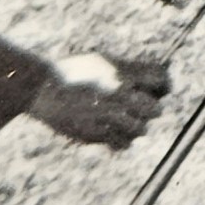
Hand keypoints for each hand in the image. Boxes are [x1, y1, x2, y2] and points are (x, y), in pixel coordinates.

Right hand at [29, 52, 167, 147]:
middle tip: (143, 106)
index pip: (160, 79)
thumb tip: (156, 77)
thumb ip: (130, 68)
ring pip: (140, 129)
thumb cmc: (74, 72)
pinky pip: (122, 143)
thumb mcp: (103, 61)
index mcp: (121, 72)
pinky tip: (113, 130)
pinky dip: (122, 139)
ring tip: (125, 118)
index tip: (159, 87)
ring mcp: (106, 116)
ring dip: (137, 125)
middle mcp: (117, 94)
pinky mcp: (95, 134)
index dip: (162, 84)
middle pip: (155, 109)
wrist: (42, 89)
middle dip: (151, 108)